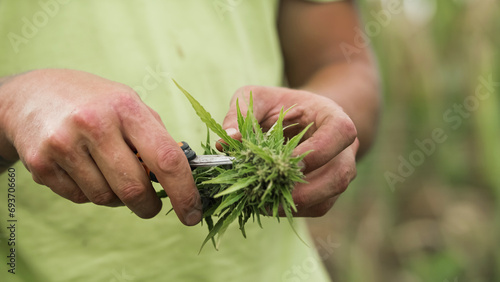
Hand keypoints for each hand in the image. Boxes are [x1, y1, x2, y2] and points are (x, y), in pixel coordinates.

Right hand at [0, 69, 201, 223]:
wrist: (30, 95)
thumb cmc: (93, 102)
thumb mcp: (128, 103)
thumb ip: (155, 136)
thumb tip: (183, 175)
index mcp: (126, 107)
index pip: (166, 159)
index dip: (185, 192)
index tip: (193, 214)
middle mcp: (95, 124)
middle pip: (134, 189)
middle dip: (148, 206)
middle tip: (150, 204)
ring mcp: (64, 144)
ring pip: (106, 198)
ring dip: (116, 198)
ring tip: (109, 173)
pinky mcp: (41, 163)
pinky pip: (79, 198)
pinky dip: (90, 193)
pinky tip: (84, 169)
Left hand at [222, 85, 357, 216]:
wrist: (295, 119)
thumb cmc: (276, 105)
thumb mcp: (256, 98)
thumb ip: (242, 113)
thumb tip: (227, 141)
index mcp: (332, 116)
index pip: (341, 133)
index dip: (320, 150)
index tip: (290, 159)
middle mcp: (343, 147)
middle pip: (341, 173)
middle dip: (307, 188)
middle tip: (271, 190)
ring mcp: (337, 171)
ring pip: (329, 196)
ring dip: (296, 203)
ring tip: (262, 202)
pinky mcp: (326, 191)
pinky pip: (316, 208)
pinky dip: (291, 208)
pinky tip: (265, 204)